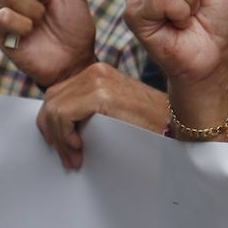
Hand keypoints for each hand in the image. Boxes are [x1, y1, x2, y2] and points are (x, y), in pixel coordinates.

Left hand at [36, 62, 168, 169]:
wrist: (175, 125)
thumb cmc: (149, 125)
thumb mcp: (113, 112)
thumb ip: (89, 110)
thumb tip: (58, 129)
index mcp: (98, 73)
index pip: (58, 93)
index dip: (51, 122)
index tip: (62, 145)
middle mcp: (96, 71)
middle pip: (52, 100)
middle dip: (52, 131)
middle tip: (67, 156)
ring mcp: (98, 80)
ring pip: (54, 109)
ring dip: (59, 139)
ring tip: (74, 157)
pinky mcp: (100, 95)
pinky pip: (63, 115)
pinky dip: (64, 136)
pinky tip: (79, 148)